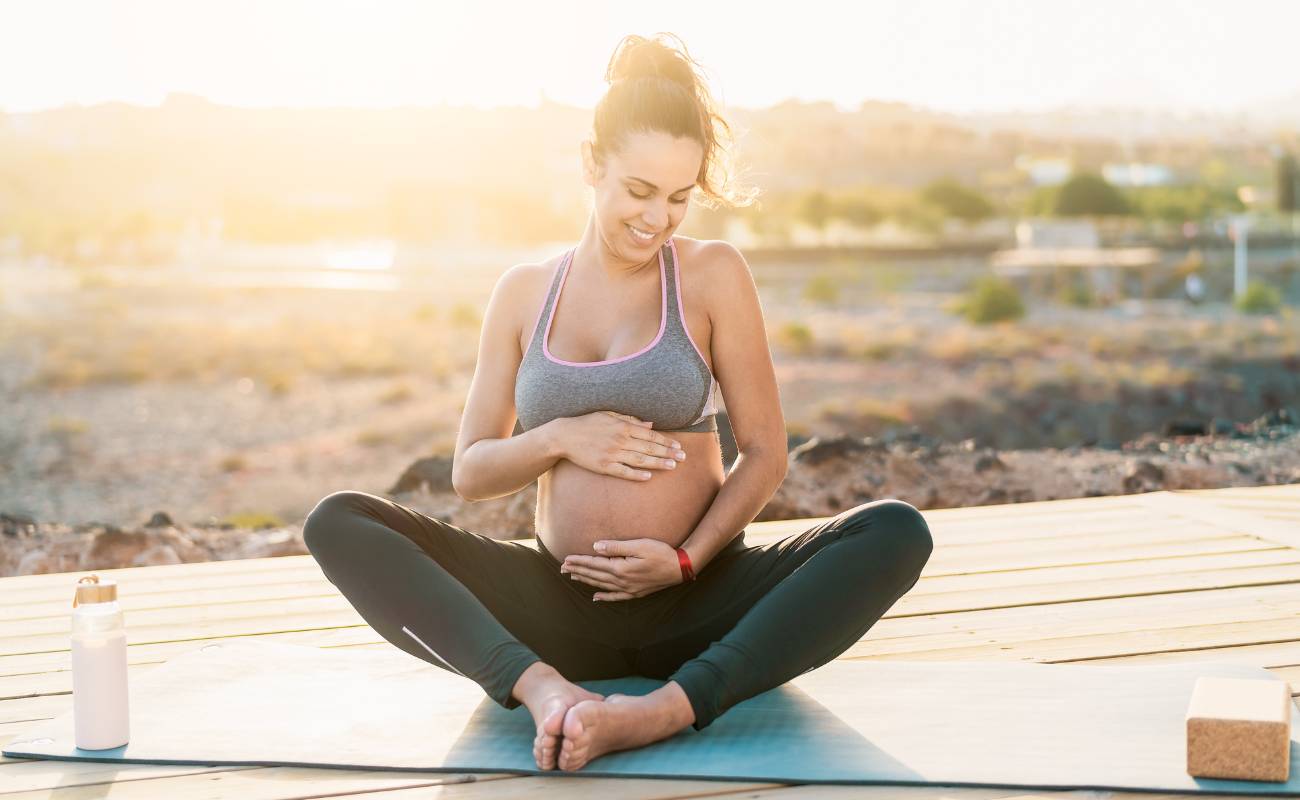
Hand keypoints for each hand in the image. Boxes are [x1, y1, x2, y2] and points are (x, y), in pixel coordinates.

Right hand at [553, 411, 685, 481]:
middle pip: (649, 448)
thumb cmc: (588, 423)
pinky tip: (648, 477)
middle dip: (668, 453)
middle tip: (683, 458)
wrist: (564, 436)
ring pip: (640, 460)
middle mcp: (620, 440)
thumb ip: (630, 420)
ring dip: (658, 463)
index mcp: (622, 426)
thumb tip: (650, 424)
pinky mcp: (604, 466)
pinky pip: (623, 471)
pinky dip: (636, 475)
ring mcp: (612, 454)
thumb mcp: (609, 415)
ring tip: (672, 466)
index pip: (650, 435)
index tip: (678, 446)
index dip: (665, 441)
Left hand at [560, 538, 684, 600]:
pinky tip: (595, 597)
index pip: (594, 564)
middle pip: (595, 575)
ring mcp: (628, 589)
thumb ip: (617, 546)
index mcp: (620, 568)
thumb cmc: (661, 553)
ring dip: (586, 581)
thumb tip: (596, 547)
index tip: (566, 559)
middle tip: (562, 568)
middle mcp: (622, 581)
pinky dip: (604, 597)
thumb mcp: (639, 545)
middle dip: (578, 571)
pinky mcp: (635, 593)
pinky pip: (615, 597)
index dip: (579, 561)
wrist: (680, 568)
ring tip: (573, 577)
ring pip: (601, 585)